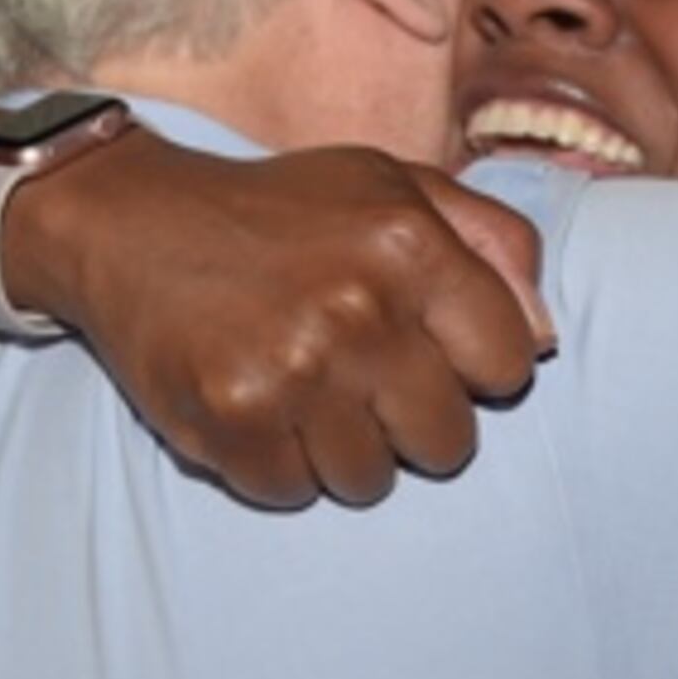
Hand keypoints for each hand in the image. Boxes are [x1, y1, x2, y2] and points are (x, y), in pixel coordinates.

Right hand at [7, 133, 551, 508]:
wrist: (132, 223)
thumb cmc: (279, 212)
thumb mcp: (393, 185)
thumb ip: (491, 244)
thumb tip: (545, 339)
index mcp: (412, 244)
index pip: (507, 367)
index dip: (471, 369)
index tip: (428, 351)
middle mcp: (360, 308)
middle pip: (447, 443)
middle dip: (410, 420)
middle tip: (357, 377)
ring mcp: (294, 370)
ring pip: (371, 480)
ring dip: (340, 448)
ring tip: (300, 388)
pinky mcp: (232, 420)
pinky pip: (293, 492)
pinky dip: (275, 464)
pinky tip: (254, 406)